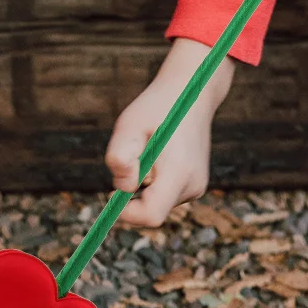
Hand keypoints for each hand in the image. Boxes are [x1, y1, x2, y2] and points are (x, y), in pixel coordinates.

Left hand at [104, 38, 234, 227]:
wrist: (191, 92)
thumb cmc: (156, 107)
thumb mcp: (129, 124)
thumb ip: (120, 156)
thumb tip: (121, 188)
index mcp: (179, 173)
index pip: (151, 215)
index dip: (127, 213)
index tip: (110, 196)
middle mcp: (193, 186)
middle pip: (153, 209)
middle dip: (134, 192)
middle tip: (132, 154)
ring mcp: (197, 186)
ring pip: (158, 201)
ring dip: (144, 183)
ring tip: (148, 147)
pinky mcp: (195, 184)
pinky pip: (166, 193)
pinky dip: (155, 180)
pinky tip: (159, 152)